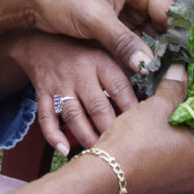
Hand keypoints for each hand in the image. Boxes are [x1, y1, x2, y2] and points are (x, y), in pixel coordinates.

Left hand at [4, 0, 171, 73]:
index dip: (180, 36)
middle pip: (164, 25)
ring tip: (165, 80)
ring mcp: (126, 11)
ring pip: (151, 37)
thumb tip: (148, 65)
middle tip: (178, 77)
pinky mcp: (115, 25)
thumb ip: (122, 42)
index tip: (188, 61)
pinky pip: (135, 43)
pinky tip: (146, 76)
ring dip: (155, 56)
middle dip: (170, 49)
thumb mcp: (93, 19)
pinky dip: (139, 57)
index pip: (170, 10)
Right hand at [13, 32, 138, 155]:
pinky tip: (64, 150)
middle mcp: (80, 73)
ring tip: (98, 152)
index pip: (119, 88)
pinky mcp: (43, 93)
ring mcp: (60, 84)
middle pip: (97, 106)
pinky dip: (54, 136)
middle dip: (110, 129)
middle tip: (122, 148)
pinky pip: (46, 118)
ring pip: (73, 115)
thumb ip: (124, 65)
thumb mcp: (104, 47)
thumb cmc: (80, 47)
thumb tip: (153, 83)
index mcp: (99, 61)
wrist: (40, 41)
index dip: (131, 108)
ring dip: (85, 136)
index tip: (142, 125)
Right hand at [87, 65, 193, 193]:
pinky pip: (187, 162)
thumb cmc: (135, 143)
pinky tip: (168, 130)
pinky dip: (183, 146)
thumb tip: (182, 70)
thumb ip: (175, 87)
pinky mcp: (174, 186)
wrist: (105, 178)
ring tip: (183, 110)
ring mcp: (190, 182)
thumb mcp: (157, 107)